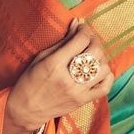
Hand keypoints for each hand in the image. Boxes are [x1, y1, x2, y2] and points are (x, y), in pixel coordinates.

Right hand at [4, 19, 113, 133]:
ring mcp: (78, 91)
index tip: (82, 28)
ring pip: (103, 68)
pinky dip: (106, 76)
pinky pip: (105, 87)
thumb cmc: (30, 80)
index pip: (81, 40)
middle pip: (95, 52)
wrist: (26, 109)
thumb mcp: (41, 57)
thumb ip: (62, 42)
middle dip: (94, 40)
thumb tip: (76, 24)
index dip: (84, 30)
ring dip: (101, 58)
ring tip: (92, 56)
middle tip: (88, 40)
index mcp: (55, 64)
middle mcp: (69, 78)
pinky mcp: (83, 101)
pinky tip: (99, 71)